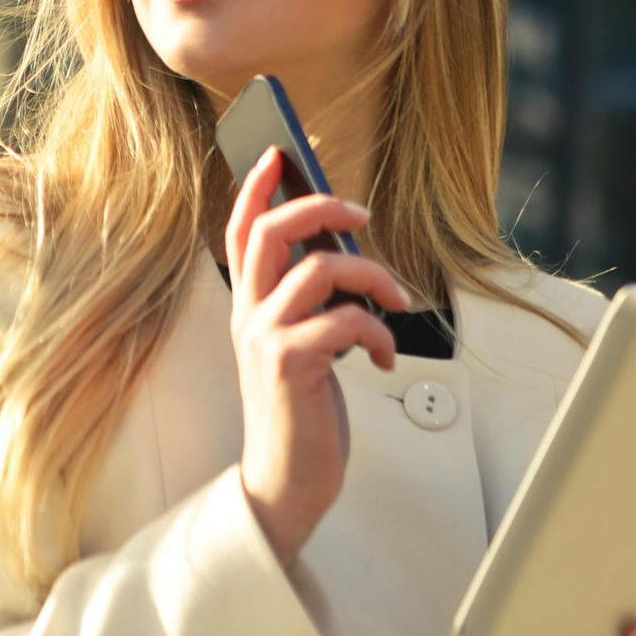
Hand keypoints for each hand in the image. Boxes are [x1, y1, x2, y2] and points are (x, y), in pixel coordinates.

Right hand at [227, 146, 411, 566]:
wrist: (287, 480)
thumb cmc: (299, 406)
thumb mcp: (299, 341)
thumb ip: (308, 297)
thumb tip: (344, 247)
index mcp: (250, 304)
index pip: (239, 232)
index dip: (254, 189)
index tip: (278, 155)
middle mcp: (249, 314)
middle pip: (270, 231)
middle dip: (320, 206)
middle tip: (360, 212)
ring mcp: (266, 337)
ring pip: (320, 267)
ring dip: (373, 275)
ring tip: (395, 300)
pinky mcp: (291, 364)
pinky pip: (345, 319)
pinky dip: (379, 331)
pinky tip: (384, 355)